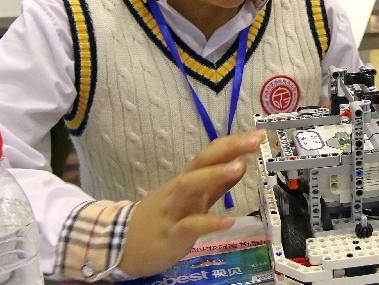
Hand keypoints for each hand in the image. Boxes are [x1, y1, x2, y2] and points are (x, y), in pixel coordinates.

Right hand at [118, 129, 265, 276]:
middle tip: (255, 139)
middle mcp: (179, 190)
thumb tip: (241, 162)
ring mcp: (172, 212)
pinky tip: (229, 221)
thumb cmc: (162, 218)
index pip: (210, 153)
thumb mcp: (191, 198)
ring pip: (189, 187)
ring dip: (214, 174)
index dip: (233, 142)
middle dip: (228, 148)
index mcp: (187, 180)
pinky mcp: (169, 237)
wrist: (120, 245)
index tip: (258, 133)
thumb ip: (216, 184)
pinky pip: (188, 227)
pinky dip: (209, 223)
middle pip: (200, 162)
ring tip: (239, 166)